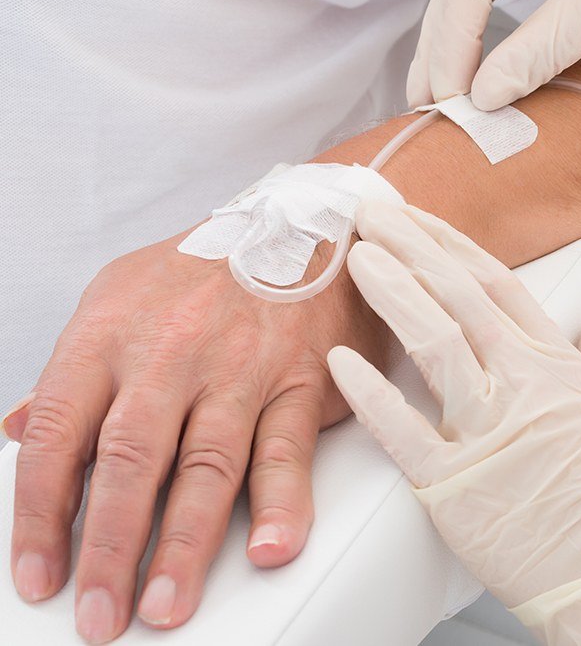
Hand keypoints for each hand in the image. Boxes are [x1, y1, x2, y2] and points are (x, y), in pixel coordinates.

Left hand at [4, 228, 384, 642]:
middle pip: (128, 460)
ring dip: (183, 544)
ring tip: (164, 605)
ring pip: (206, 464)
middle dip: (107, 547)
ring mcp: (240, 365)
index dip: (39, 513)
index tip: (38, 573)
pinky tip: (266, 547)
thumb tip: (22, 429)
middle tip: (98, 616)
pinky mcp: (299, 378)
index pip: (58, 433)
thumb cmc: (206, 269)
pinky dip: (279, 502)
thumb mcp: (120, 296)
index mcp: (112, 329)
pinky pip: (286, 446)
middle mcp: (172, 350)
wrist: (300, 227)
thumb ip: (75, 370)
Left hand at [328, 202, 580, 633]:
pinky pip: (403, 429)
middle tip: (372, 215)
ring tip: (356, 259)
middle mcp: (521, 386)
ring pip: (432, 342)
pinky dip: (369, 392)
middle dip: (410, 247)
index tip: (418, 220)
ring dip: (391, 294)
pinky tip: (340, 360)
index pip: (494, 283)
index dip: (450, 245)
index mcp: (556, 367)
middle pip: (456, 295)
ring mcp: (487, 431)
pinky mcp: (454, 484)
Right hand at [407, 0, 580, 109]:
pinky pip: (508, 7)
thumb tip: (484, 98)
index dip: (450, 45)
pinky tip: (477, 72)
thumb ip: (538, 50)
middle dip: (441, 50)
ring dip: (455, 50)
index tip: (450, 100)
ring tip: (438, 96)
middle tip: (425, 106)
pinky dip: (488, 43)